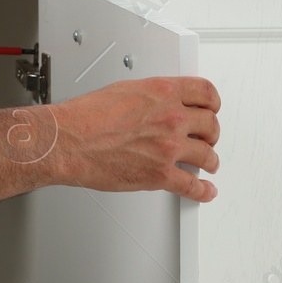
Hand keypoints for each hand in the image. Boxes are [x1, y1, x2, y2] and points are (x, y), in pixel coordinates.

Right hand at [40, 77, 221, 201]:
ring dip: (211, 160)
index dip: (213, 102)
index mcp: (162, 92)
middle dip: (211, 133)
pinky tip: (204, 191)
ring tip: (209, 163)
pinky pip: (192, 186)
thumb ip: (148, 97)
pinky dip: (202, 191)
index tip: (212, 107)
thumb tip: (155, 104)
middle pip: (210, 124)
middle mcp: (170, 118)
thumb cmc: (85, 117)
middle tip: (208, 137)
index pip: (205, 93)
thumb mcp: (123, 91)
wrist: (69, 141)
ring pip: (207, 155)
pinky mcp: (160, 175)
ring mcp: (168, 148)